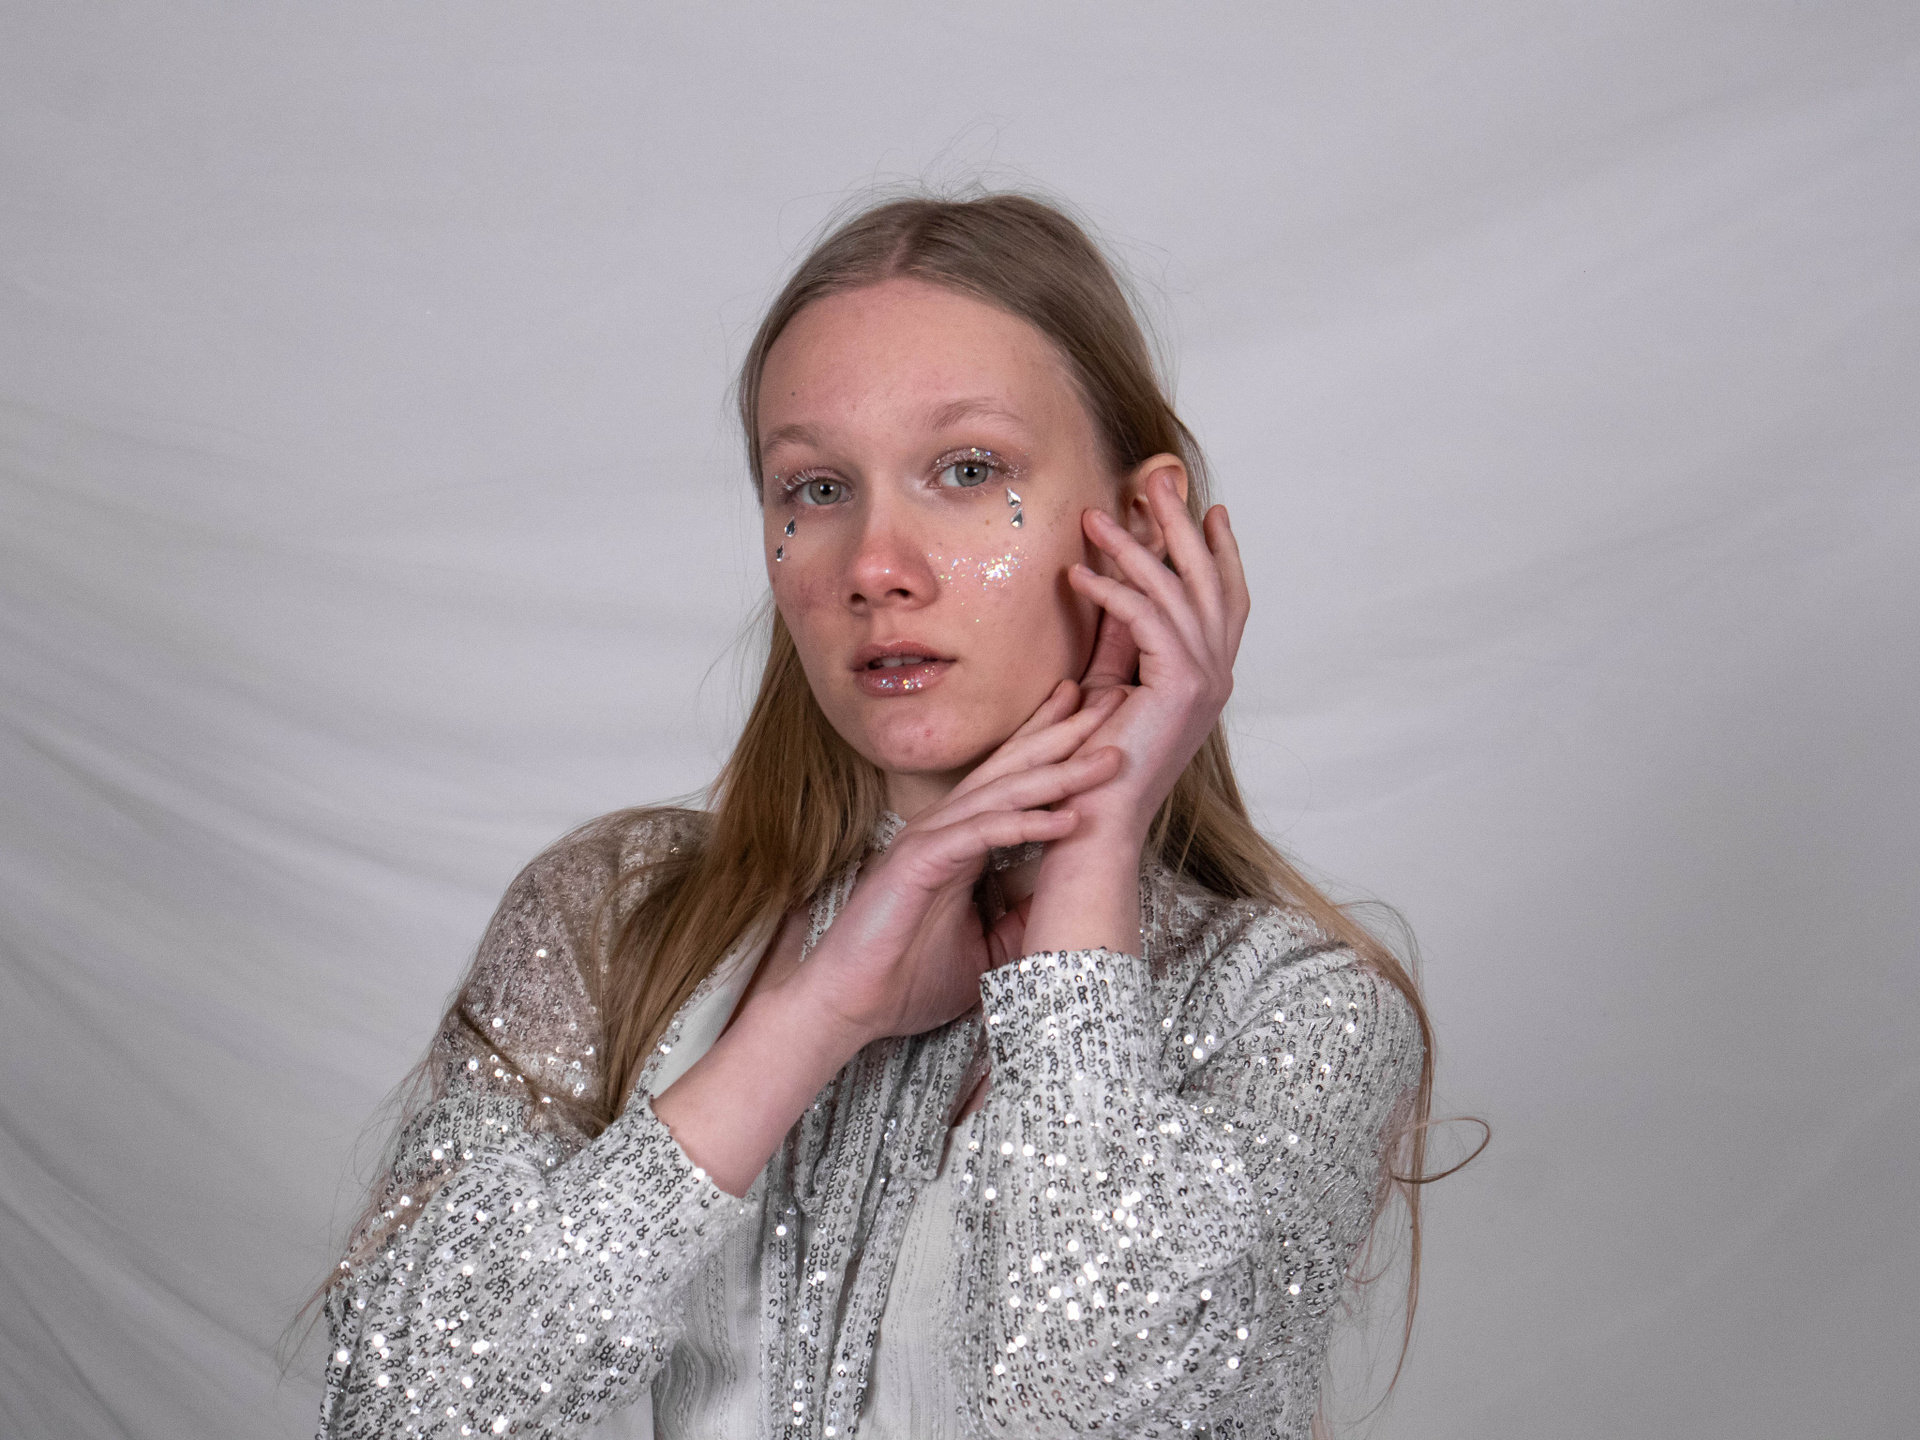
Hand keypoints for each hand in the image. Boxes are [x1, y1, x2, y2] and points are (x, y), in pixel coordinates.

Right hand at [786, 679, 1124, 1045]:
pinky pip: (979, 835)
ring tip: (1107, 756)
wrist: (847, 1010)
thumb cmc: (905, 979)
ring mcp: (929, 842)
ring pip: (1002, 794)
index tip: (1098, 717)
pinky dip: (1024, 825)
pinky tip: (1066, 820)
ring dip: (1058, 773)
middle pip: (1013, 768)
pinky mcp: (917, 865)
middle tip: (1113, 697)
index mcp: (959, 840)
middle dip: (1064, 734)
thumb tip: (1068, 906)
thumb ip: (1021, 918)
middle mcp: (945, 829)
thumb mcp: (988, 949)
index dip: (1053, 744)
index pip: (1013, 780)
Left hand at [1064, 471, 1249, 839]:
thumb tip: (1112, 585)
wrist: (1098, 821)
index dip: (1221, 551)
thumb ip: (1120, 638)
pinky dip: (1112, 591)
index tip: (1209, 508)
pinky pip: (1146, 620)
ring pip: (1176, 592)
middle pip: (1209, 581)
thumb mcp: (1111, 684)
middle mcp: (1217, 675)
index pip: (1225, 599)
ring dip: (1134, 548)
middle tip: (1158, 482)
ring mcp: (1205, 682)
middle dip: (1184, 527)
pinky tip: (1078, 573)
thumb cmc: (1097, 763)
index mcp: (1209, 676)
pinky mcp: (1180, 689)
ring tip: (1094, 517)